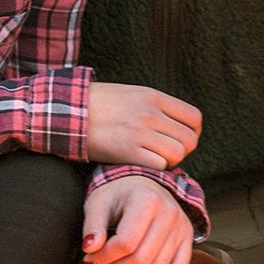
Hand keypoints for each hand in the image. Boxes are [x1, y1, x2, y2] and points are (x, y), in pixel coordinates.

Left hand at [82, 175, 195, 263]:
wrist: (142, 183)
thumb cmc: (117, 193)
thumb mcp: (99, 202)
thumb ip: (93, 224)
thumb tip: (89, 249)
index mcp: (147, 200)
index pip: (126, 242)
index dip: (104, 258)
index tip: (87, 260)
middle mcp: (169, 213)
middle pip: (142, 258)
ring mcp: (181, 227)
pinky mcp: (186, 238)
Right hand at [84, 80, 202, 170]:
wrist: (69, 111)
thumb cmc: (99, 105)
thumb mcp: (132, 94)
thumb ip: (156, 107)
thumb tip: (176, 127)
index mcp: (154, 97)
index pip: (194, 118)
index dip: (192, 133)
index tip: (179, 139)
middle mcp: (151, 113)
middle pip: (189, 140)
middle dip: (182, 151)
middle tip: (166, 154)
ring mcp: (140, 132)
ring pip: (177, 154)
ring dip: (169, 162)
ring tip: (153, 159)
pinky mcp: (128, 151)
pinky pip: (158, 165)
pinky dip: (154, 169)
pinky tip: (141, 164)